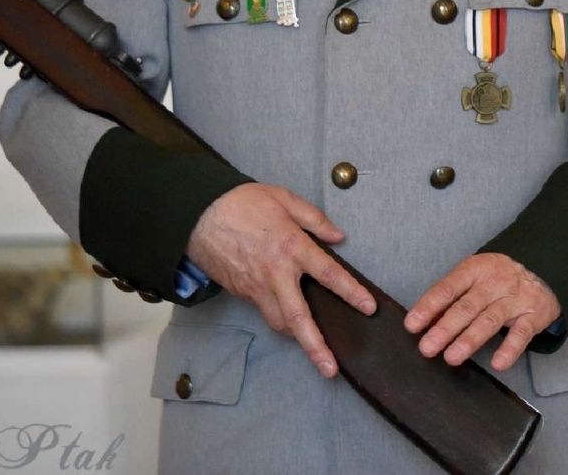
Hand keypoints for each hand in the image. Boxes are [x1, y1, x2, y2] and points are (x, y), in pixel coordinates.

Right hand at [184, 183, 375, 378]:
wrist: (198, 214)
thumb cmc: (242, 202)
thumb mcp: (284, 199)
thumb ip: (315, 219)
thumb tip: (338, 236)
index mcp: (292, 247)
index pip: (328, 274)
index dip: (351, 292)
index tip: (368, 307)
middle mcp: (275, 274)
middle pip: (299, 317)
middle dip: (316, 346)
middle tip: (330, 369)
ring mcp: (256, 287)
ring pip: (280, 322)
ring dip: (297, 338)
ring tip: (315, 351)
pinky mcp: (242, 292)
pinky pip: (265, 312)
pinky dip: (280, 321)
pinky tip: (291, 322)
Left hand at [405, 253, 561, 370]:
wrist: (542, 275)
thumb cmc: (497, 281)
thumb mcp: (473, 278)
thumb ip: (450, 297)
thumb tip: (421, 321)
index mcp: (475, 269)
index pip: (448, 288)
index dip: (429, 306)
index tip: (412, 325)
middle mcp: (495, 282)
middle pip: (467, 306)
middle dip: (445, 328)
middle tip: (427, 347)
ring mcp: (515, 299)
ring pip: (490, 320)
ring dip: (470, 339)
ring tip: (452, 357)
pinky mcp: (533, 316)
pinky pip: (521, 334)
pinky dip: (510, 348)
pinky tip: (498, 363)